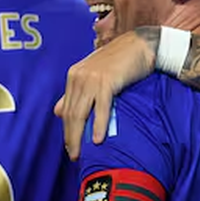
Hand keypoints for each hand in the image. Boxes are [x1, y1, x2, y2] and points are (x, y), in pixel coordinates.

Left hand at [54, 29, 156, 159]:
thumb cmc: (120, 61)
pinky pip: (100, 108)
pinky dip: (98, 125)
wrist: (140, 45)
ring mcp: (91, 79)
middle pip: (71, 114)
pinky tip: (97, 139)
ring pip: (81, 113)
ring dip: (79, 136)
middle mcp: (78, 77)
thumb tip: (59, 112)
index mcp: (74, 76)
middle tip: (73, 156)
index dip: (67, 129)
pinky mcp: (106, 81)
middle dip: (70, 137)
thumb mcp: (94, 75)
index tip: (69, 146)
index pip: (67, 109)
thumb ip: (77, 93)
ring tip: (80, 153)